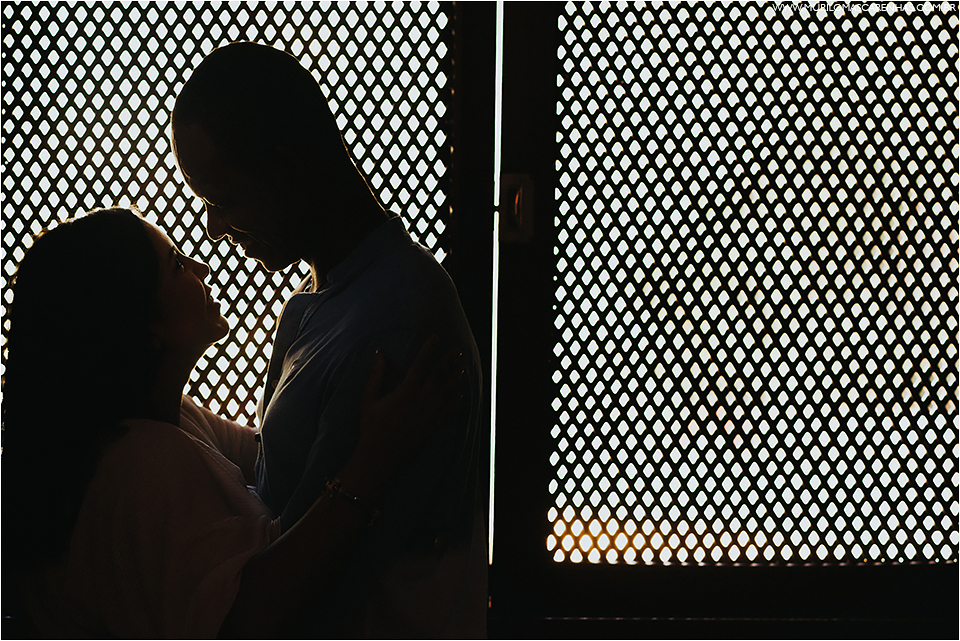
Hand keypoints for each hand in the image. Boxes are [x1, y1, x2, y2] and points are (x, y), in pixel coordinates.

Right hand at [355, 336, 463, 473]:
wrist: (379, 456)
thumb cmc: (371, 427)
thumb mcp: (369, 398)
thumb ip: (376, 374)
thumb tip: (379, 352)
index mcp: (406, 391)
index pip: (420, 364)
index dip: (428, 349)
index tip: (435, 338)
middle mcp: (422, 401)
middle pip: (439, 376)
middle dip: (449, 361)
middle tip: (458, 350)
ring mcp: (430, 415)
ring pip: (447, 392)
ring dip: (455, 378)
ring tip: (461, 367)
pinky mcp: (433, 428)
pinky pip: (448, 411)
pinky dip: (454, 401)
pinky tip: (459, 394)